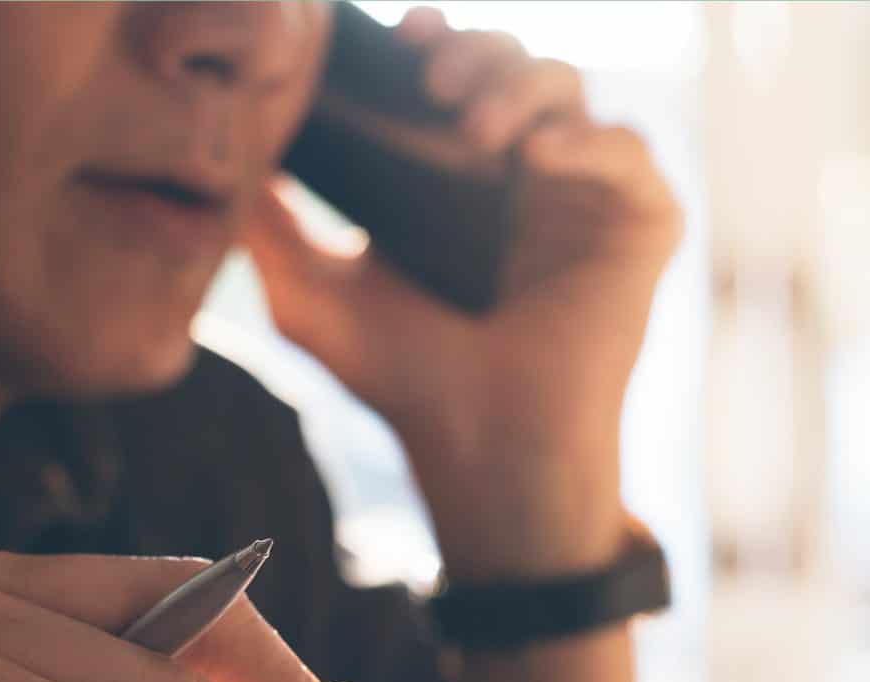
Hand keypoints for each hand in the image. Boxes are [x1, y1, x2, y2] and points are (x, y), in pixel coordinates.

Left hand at [245, 6, 683, 579]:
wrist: (481, 453)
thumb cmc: (409, 380)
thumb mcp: (311, 292)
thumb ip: (269, 224)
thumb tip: (224, 154)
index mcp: (465, 169)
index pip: (457, 68)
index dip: (436, 36)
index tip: (401, 36)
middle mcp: (532, 169)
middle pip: (519, 60)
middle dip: (478, 51)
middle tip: (432, 79)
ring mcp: (591, 194)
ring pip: (573, 90)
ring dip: (521, 86)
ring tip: (473, 128)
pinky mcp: (645, 226)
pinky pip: (632, 153)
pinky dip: (587, 141)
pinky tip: (534, 158)